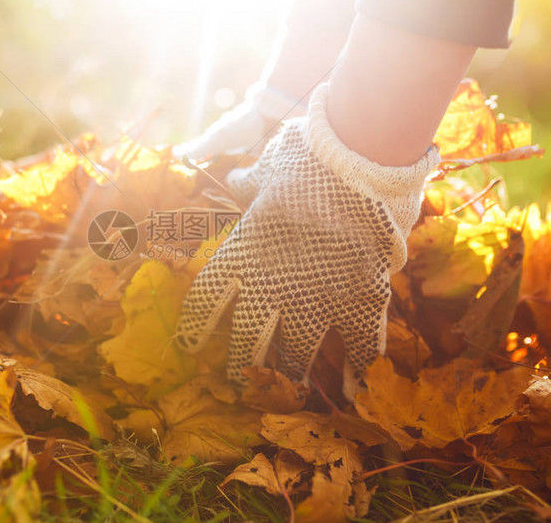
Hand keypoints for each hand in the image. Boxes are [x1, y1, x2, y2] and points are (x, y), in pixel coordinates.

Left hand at [174, 85, 437, 397]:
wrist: (358, 162)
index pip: (207, 301)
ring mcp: (318, 299)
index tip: (190, 345)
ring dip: (291, 376)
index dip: (196, 327)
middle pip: (247, 341)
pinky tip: (354, 392)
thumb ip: (248, 184)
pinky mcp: (360, 301)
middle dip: (240, 365)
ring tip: (290, 392)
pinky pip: (358, 348)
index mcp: (243, 254)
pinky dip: (357, 372)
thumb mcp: (267, 169)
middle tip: (238, 382)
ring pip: (298, 354)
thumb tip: (234, 178)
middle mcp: (273, 286)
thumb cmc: (306, 159)